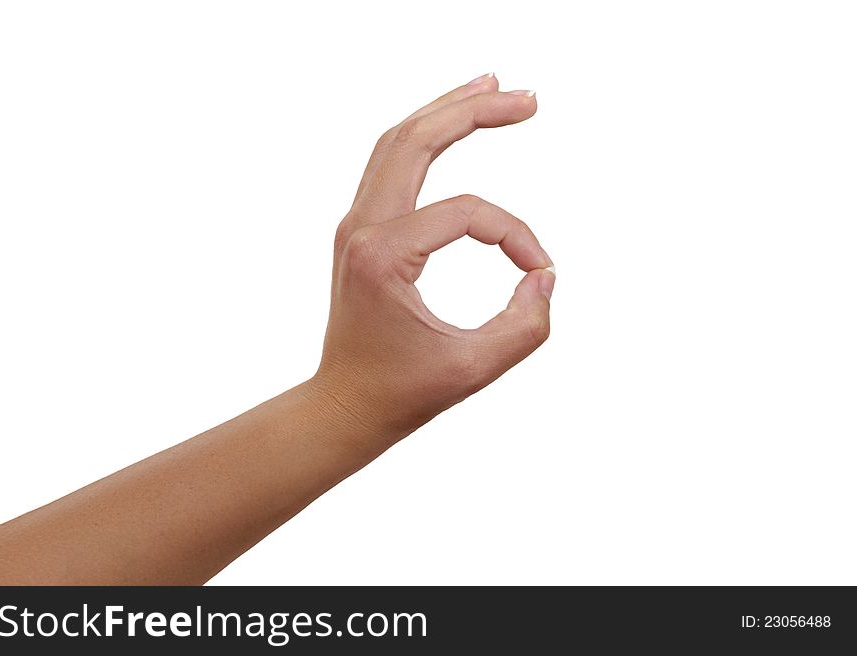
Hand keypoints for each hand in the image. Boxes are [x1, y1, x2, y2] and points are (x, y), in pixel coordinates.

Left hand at [312, 74, 555, 448]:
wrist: (346, 404)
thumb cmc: (402, 393)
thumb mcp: (473, 369)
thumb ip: (525, 326)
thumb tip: (545, 274)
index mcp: (383, 256)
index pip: (467, 213)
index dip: (515, 236)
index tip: (538, 271)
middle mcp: (361, 228)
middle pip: (415, 139)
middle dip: (473, 110)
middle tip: (528, 99)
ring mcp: (355, 225)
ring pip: (397, 142)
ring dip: (445, 111)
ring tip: (491, 86)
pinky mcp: (361, 230)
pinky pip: (390, 164)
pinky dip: (424, 136)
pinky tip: (450, 121)